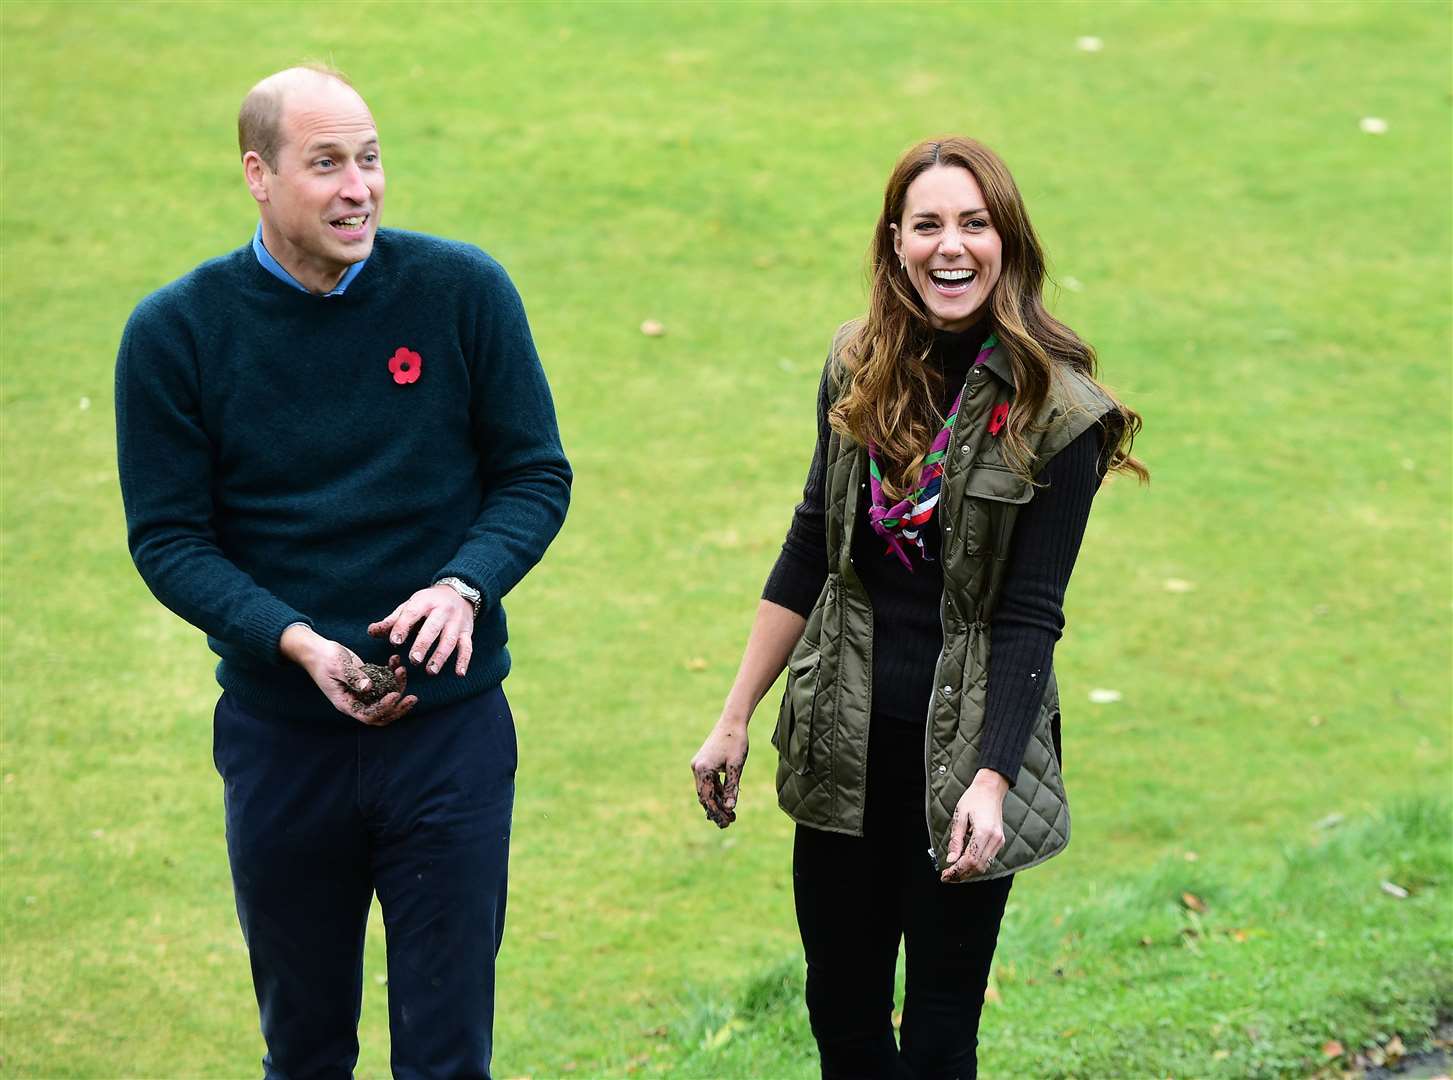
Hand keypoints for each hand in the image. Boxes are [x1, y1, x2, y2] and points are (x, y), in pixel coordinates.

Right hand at [280, 625, 416, 726]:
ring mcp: (363, 692)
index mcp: (347, 703)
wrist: (318, 650)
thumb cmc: (324, 659)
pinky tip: (395, 661)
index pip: (369, 715)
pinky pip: (385, 683)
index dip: (384, 708)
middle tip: (413, 698)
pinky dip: (392, 675)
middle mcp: (357, 701)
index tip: (395, 694)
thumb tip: (369, 687)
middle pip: (382, 714)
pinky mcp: (368, 681)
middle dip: (398, 708)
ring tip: (402, 670)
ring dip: (398, 687)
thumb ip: (353, 677)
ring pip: (386, 698)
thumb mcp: (337, 667)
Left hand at [368, 585, 474, 675]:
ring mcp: (456, 622)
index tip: (394, 642)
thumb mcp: (410, 606)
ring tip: (430, 671)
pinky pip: (467, 647)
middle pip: (433, 628)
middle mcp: (442, 610)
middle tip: (413, 660)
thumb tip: (371, 632)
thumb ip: (392, 621)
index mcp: (425, 601)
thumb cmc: (428, 603)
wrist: (459, 592)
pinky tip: (459, 674)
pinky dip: (464, 660)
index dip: (403, 627)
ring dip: (441, 656)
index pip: (413, 613)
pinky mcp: (467, 632)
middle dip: (423, 644)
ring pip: (450, 640)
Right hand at [690, 718, 748, 828]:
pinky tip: (726, 801)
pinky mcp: (703, 764)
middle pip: (704, 796)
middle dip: (716, 810)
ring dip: (716, 803)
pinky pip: (708, 783)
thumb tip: (730, 807)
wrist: (732, 722)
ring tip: (729, 816)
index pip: (708, 798)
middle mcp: (697, 768)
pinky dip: (716, 792)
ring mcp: (698, 766)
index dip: (717, 812)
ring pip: (706, 790)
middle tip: (728, 823)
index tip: (727, 822)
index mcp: (703, 769)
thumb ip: (731, 787)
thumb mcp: (736, 766)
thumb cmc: (736, 742)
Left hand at [941, 769, 1008, 881]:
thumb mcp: (959, 816)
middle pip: (978, 866)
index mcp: (984, 832)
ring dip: (969, 871)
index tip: (945, 874)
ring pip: (984, 865)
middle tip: (947, 876)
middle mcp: (994, 839)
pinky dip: (976, 864)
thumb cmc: (973, 799)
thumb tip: (950, 860)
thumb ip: (956, 840)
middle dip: (962, 874)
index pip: (970, 860)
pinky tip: (964, 862)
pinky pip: (988, 859)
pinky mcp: (1000, 840)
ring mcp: (999, 840)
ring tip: (954, 871)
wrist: (991, 789)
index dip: (957, 870)